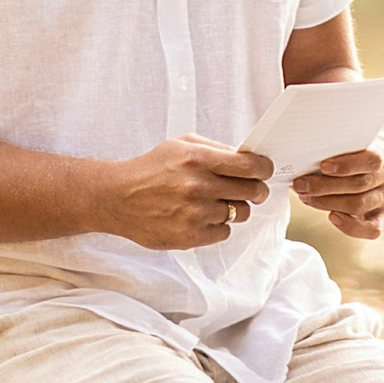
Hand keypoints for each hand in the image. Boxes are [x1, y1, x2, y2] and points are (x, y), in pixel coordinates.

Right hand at [103, 136, 273, 250]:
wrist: (118, 198)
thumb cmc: (153, 168)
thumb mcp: (182, 145)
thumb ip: (216, 150)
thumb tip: (248, 159)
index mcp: (198, 159)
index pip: (250, 166)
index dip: (264, 169)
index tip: (265, 170)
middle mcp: (198, 187)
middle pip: (251, 191)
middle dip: (256, 190)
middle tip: (251, 189)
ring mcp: (194, 214)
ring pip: (240, 213)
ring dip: (234, 207)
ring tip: (217, 202)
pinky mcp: (190, 237)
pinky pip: (224, 232)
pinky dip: (218, 225)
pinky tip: (202, 216)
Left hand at [290, 140, 383, 238]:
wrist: (353, 167)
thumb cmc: (342, 151)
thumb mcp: (342, 141)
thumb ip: (334, 146)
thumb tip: (306, 158)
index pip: (372, 158)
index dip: (347, 165)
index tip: (323, 166)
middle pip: (361, 183)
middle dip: (326, 186)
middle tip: (300, 185)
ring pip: (359, 204)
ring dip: (328, 202)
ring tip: (306, 197)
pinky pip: (372, 229)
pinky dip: (350, 226)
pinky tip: (332, 217)